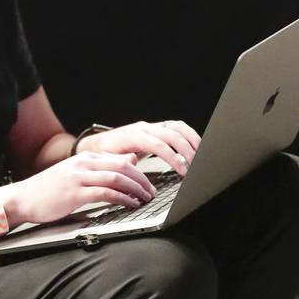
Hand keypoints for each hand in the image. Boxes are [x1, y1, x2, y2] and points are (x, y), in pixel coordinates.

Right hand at [2, 151, 156, 226]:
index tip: (149, 183)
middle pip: (122, 166)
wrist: (21, 198)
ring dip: (136, 189)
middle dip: (142, 180)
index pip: (119, 159)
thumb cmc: (47, 190)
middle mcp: (82, 164)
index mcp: (84, 158)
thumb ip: (99, 169)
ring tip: (145, 199)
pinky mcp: (75, 194)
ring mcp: (78, 178)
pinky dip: (122, 198)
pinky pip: (105, 193)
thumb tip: (128, 162)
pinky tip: (131, 204)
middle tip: (152, 192)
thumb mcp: (74, 174)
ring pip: (116, 178)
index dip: (139, 172)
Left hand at [78, 120, 199, 175]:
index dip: (173, 157)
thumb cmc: (103, 154)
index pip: (159, 144)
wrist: (99, 145)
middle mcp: (144, 128)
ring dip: (191, 140)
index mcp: (133, 136)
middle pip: (172, 134)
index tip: (183, 171)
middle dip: (187, 150)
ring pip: (177, 127)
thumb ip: (120, 161)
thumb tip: (132, 161)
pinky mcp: (156, 129)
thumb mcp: (107, 161)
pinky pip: (176, 127)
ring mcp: (151, 127)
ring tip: (200, 156)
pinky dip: (188, 135)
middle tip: (195, 166)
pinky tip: (195, 147)